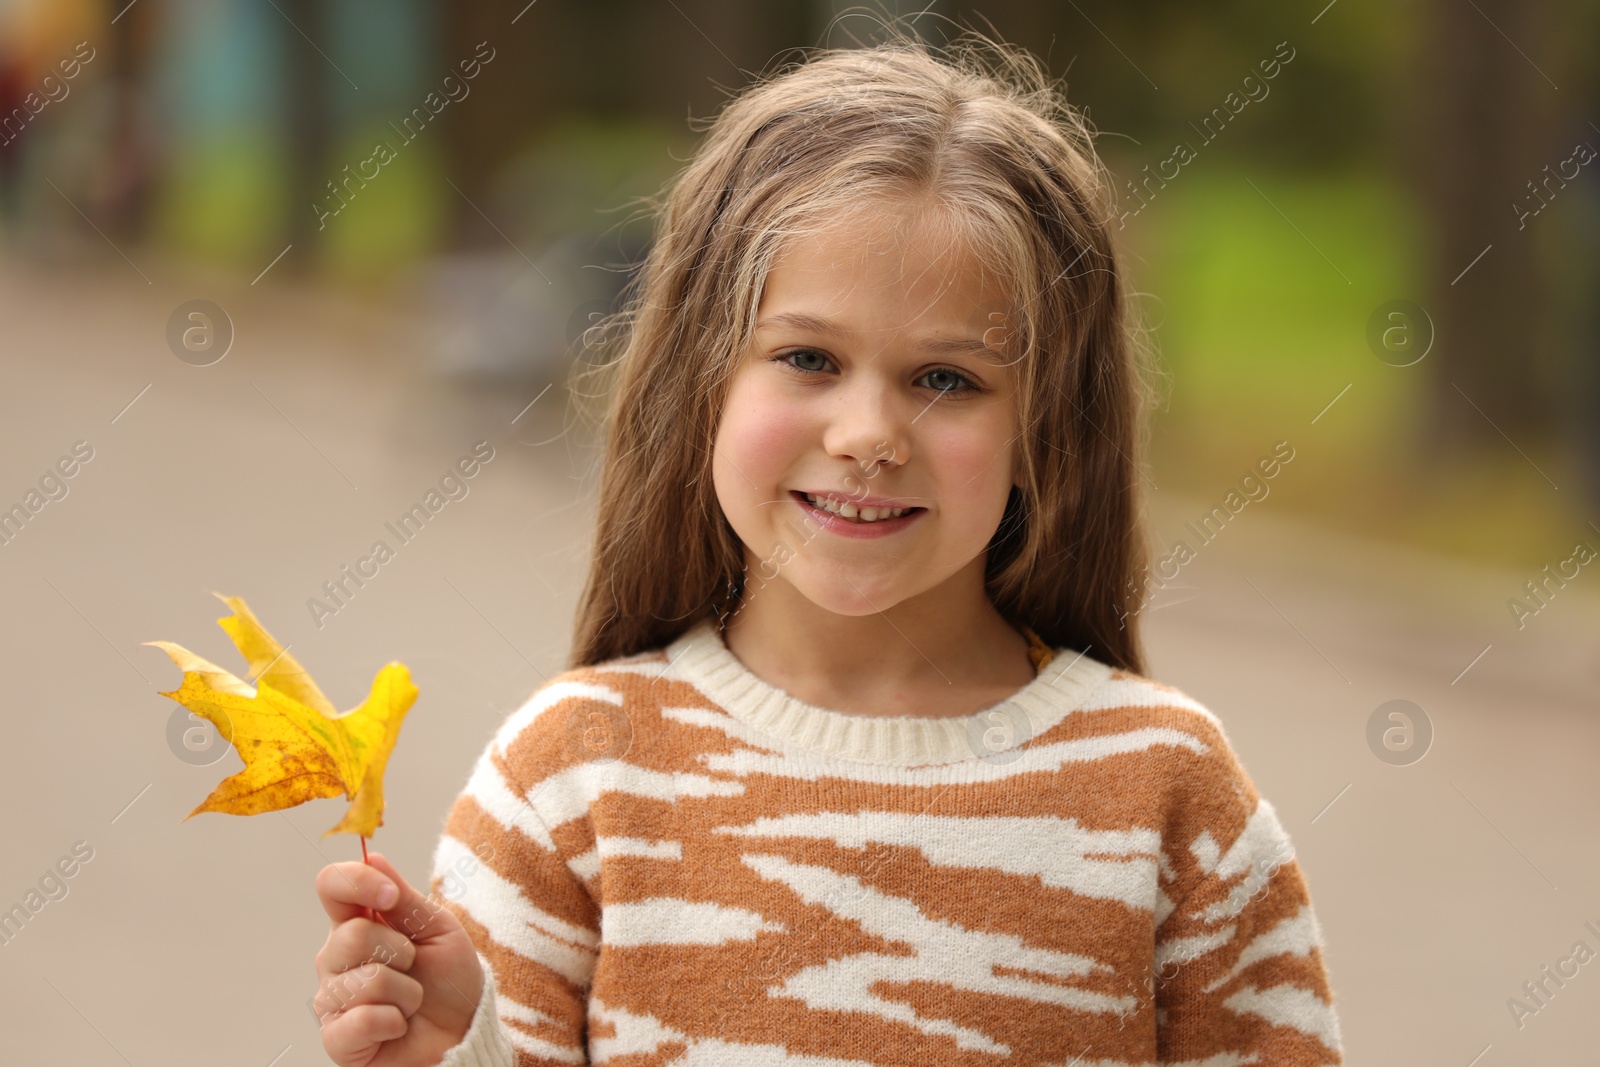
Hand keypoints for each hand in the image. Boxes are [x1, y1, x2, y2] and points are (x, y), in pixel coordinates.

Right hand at [312, 851, 485, 1066]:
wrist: (463, 1033)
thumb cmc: (450, 980)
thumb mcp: (437, 929)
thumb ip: (403, 898)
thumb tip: (371, 856)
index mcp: (358, 922)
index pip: (332, 886)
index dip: (357, 883)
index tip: (390, 897)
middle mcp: (336, 958)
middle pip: (351, 935)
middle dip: (400, 951)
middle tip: (414, 966)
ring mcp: (332, 999)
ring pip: (364, 980)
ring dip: (406, 992)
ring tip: (411, 1002)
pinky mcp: (337, 1039)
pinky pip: (360, 1021)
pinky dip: (393, 1022)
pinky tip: (397, 1026)